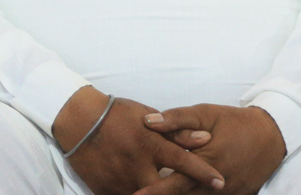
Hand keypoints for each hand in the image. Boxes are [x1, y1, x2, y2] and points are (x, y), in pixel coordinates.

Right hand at [53, 87, 224, 194]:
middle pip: (166, 189)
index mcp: (150, 144)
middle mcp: (137, 165)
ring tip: (163, 189)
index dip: (204, 173)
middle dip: (180, 192)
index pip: (184, 161)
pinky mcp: (106, 190)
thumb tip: (205, 139)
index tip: (221, 182)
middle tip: (195, 193)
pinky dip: (137, 194)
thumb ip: (176, 130)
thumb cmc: (118, 114)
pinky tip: (143, 191)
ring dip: (157, 193)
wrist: (79, 122)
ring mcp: (121, 180)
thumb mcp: (148, 116)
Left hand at [136, 104, 285, 194]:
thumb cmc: (235, 122)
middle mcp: (216, 183)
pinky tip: (184, 194)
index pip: (173, 182)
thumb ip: (176, 118)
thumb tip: (147, 121)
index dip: (152, 192)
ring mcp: (226, 194)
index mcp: (206, 160)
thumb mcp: (206, 113)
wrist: (272, 135)